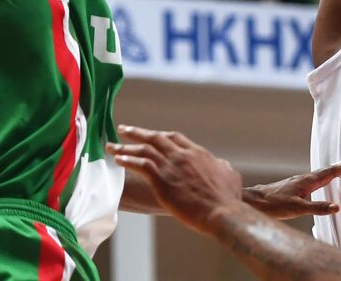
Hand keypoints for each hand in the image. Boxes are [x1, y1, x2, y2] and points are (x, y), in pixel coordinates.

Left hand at [108, 124, 244, 232]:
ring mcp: (171, 166)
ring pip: (144, 150)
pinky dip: (128, 161)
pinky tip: (118, 160)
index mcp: (198, 153)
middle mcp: (182, 155)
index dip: (160, 135)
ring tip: (111, 145)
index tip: (149, 134)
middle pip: (155, 137)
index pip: (174, 137)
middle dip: (138, 133)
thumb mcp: (230, 175)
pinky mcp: (162, 180)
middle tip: (124, 129)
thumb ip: (223, 166)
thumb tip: (221, 164)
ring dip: (125, 147)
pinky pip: (141, 165)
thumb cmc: (227, 198)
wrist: (221, 211)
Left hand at [242, 156, 340, 219]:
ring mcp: (299, 182)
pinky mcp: (295, 187)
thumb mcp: (297, 209)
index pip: (331, 172)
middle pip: (327, 170)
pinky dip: (324, 176)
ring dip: (333, 170)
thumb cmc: (274, 205)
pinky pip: (315, 179)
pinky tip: (322, 181)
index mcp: (308, 181)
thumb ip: (317, 208)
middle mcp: (305, 178)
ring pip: (321, 173)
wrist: (255, 202)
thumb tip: (336, 207)